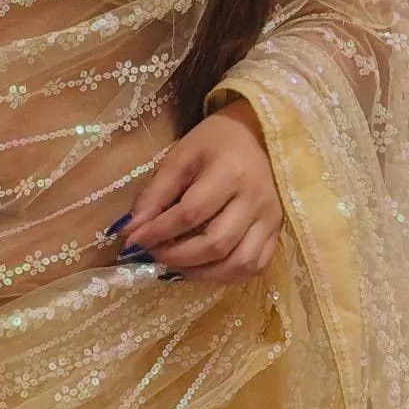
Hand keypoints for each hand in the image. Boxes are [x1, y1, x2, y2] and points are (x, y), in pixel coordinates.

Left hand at [115, 100, 283, 283]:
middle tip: (152, 256)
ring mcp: (271, 219)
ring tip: (175, 268)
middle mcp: (255, 200)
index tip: (133, 241)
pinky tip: (204, 269)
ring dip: (203, 274)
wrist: (260, 133)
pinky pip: (257, 265)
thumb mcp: (181, 156)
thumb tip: (131, 228)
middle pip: (216, 244)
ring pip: (240, 263)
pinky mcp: (278, 231)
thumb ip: (156, 192)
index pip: (189, 214)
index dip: (158, 232)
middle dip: (178, 257)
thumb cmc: (215, 141)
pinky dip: (228, 275)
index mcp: (229, 174)